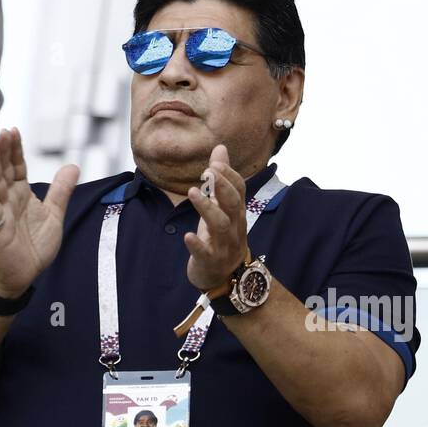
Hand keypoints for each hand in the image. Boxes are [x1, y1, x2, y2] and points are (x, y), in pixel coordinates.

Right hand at [0, 127, 79, 298]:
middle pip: (6, 170)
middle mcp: (8, 199)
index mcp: (21, 194)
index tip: (14, 130)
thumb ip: (61, 191)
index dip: (16, 149)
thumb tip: (73, 165)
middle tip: (5, 131)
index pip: (18, 167)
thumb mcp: (54, 214)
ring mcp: (0, 213)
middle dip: (5, 151)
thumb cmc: (34, 246)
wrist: (22, 275)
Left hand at [184, 144, 248, 291]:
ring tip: (192, 192)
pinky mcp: (211, 261)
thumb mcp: (221, 207)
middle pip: (234, 204)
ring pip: (221, 225)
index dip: (230, 176)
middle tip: (207, 172)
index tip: (215, 163)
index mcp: (237, 213)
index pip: (240, 190)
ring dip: (207, 208)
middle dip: (222, 187)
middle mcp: (235, 227)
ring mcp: (224, 245)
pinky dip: (197, 244)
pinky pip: (206, 253)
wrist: (223, 277)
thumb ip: (220, 179)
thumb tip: (220, 148)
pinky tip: (187, 236)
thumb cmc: (220, 236)